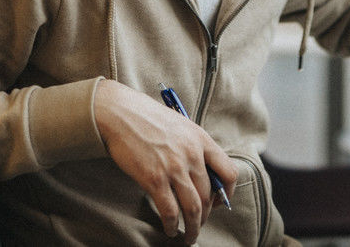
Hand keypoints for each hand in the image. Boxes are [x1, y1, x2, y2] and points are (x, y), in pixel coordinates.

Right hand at [93, 80, 236, 242]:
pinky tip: (170, 229)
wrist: (120, 113)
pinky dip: (172, 225)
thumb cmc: (148, 118)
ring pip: (193, 208)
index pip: (229, 172)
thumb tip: (203, 174)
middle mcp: (192, 155)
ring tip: (189, 236)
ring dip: (193, 227)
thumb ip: (194, 147)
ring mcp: (174, 168)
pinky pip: (170, 211)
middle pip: (209, 195)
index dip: (228, 193)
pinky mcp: (154, 179)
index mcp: (201, 139)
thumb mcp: (181, 126)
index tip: (220, 202)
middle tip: (198, 222)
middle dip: (206, 215)